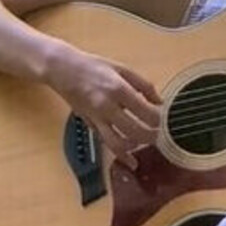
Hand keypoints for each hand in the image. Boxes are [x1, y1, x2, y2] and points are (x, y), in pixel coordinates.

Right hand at [49, 49, 161, 167]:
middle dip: (151, 137)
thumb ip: (143, 85)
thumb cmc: (93, 66)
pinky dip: (119, 153)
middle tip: (158, 135)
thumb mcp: (122, 69)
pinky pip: (106, 143)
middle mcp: (107, 106)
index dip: (158, 119)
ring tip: (144, 145)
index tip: (163, 119)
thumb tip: (160, 102)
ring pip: (117, 143)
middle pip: (135, 131)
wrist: (63, 70)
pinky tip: (129, 159)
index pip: (145, 112)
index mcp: (118, 89)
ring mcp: (96, 118)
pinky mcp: (89, 125)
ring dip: (134, 149)